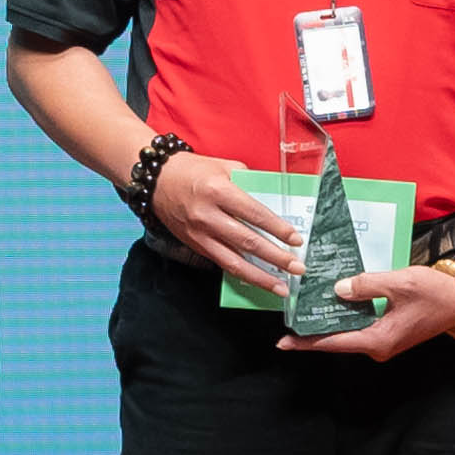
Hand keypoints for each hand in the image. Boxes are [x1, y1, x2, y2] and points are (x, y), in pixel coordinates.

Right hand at [148, 150, 308, 295]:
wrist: (156, 181)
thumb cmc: (193, 170)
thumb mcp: (224, 166)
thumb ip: (249, 181)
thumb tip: (274, 199)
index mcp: (218, 190)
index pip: (255, 214)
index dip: (277, 229)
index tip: (296, 240)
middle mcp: (208, 215)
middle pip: (248, 242)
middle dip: (276, 258)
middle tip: (298, 268)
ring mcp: (200, 234)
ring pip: (234, 262)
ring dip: (261, 277)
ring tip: (282, 288)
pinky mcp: (196, 246)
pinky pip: (222, 263)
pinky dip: (242, 274)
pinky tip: (258, 280)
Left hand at [281, 253, 454, 362]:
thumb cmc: (433, 291)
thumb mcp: (399, 283)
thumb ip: (366, 285)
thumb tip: (338, 290)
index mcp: (379, 339)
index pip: (334, 342)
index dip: (306, 342)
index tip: (282, 342)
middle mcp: (379, 346)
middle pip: (337, 339)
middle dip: (313, 330)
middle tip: (289, 317)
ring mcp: (384, 340)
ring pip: (348, 332)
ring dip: (328, 321)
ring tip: (304, 308)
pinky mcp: (389, 331)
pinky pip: (360, 325)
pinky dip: (345, 316)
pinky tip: (333, 301)